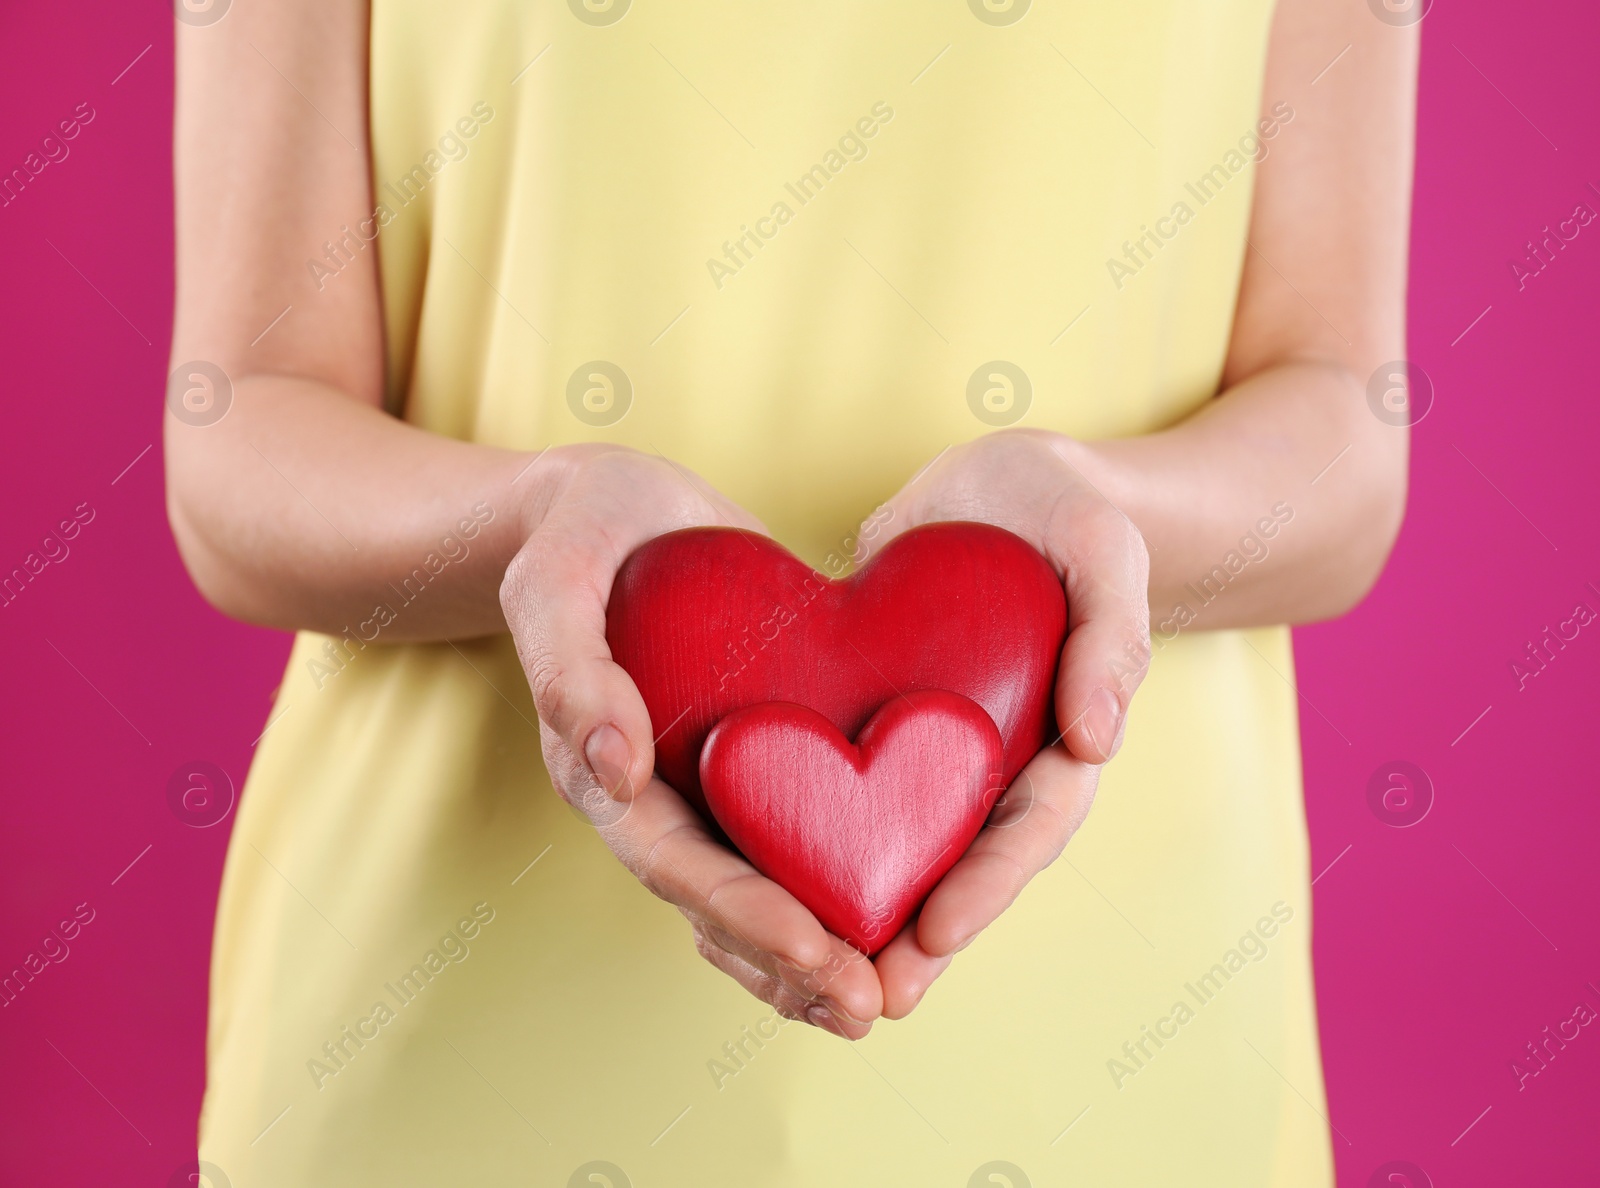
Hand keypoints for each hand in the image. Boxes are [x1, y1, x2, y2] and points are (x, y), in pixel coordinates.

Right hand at [500, 445, 882, 1037]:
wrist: (616, 506)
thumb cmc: (579, 533)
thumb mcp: (556, 580)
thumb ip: (570, 668)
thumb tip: (614, 774)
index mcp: (600, 768)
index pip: (675, 864)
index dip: (746, 913)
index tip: (819, 952)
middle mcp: (650, 795)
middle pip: (719, 905)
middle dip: (792, 963)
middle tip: (869, 1004)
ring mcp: (700, 783)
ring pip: (756, 891)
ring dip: (812, 953)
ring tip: (883, 997)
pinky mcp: (748, 756)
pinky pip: (787, 834)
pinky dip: (831, 882)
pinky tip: (890, 916)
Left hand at [857, 429, 1151, 1016]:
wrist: (1000, 486)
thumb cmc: (1068, 515)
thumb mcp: (1105, 553)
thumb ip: (1111, 637)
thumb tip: (1100, 740)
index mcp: (1060, 742)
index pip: (1029, 831)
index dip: (986, 887)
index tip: (934, 934)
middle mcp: (996, 764)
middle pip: (962, 866)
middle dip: (915, 938)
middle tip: (860, 1000)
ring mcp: (936, 753)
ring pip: (900, 848)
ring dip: (858, 913)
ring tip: (801, 976)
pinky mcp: (876, 726)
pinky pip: (849, 793)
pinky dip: (815, 840)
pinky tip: (758, 877)